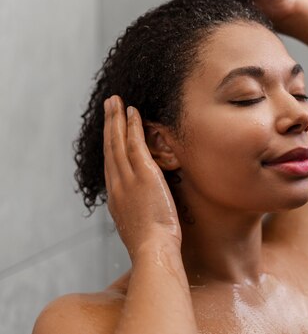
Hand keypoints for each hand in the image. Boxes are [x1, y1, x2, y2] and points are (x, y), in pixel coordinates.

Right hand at [103, 96, 181, 260]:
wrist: (153, 251)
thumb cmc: (153, 247)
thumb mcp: (139, 229)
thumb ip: (139, 215)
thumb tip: (143, 211)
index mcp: (116, 199)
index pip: (111, 166)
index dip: (110, 146)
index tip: (111, 131)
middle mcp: (117, 186)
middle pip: (110, 148)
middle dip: (109, 125)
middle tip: (108, 105)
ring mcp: (128, 179)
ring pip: (117, 142)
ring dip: (116, 119)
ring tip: (116, 101)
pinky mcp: (144, 175)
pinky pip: (134, 144)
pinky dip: (132, 127)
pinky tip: (132, 112)